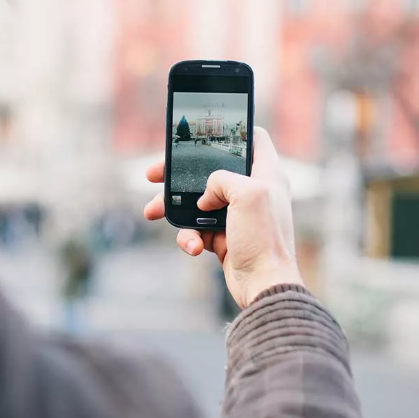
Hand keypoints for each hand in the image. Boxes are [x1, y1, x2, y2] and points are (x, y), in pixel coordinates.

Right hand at [142, 127, 302, 308]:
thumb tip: (204, 196)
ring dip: (173, 208)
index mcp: (266, 174)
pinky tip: (192, 246)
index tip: (204, 131)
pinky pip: (197, 229)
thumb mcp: (247, 194)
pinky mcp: (225, 237)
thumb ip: (222, 179)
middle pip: (211, 170)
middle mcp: (253, 191)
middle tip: (154, 174)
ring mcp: (237, 215)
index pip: (253, 138)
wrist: (264, 286)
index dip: (231, 130)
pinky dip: (189, 236)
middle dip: (180, 173)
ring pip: (197, 201)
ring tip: (152, 212)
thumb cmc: (264, 239)